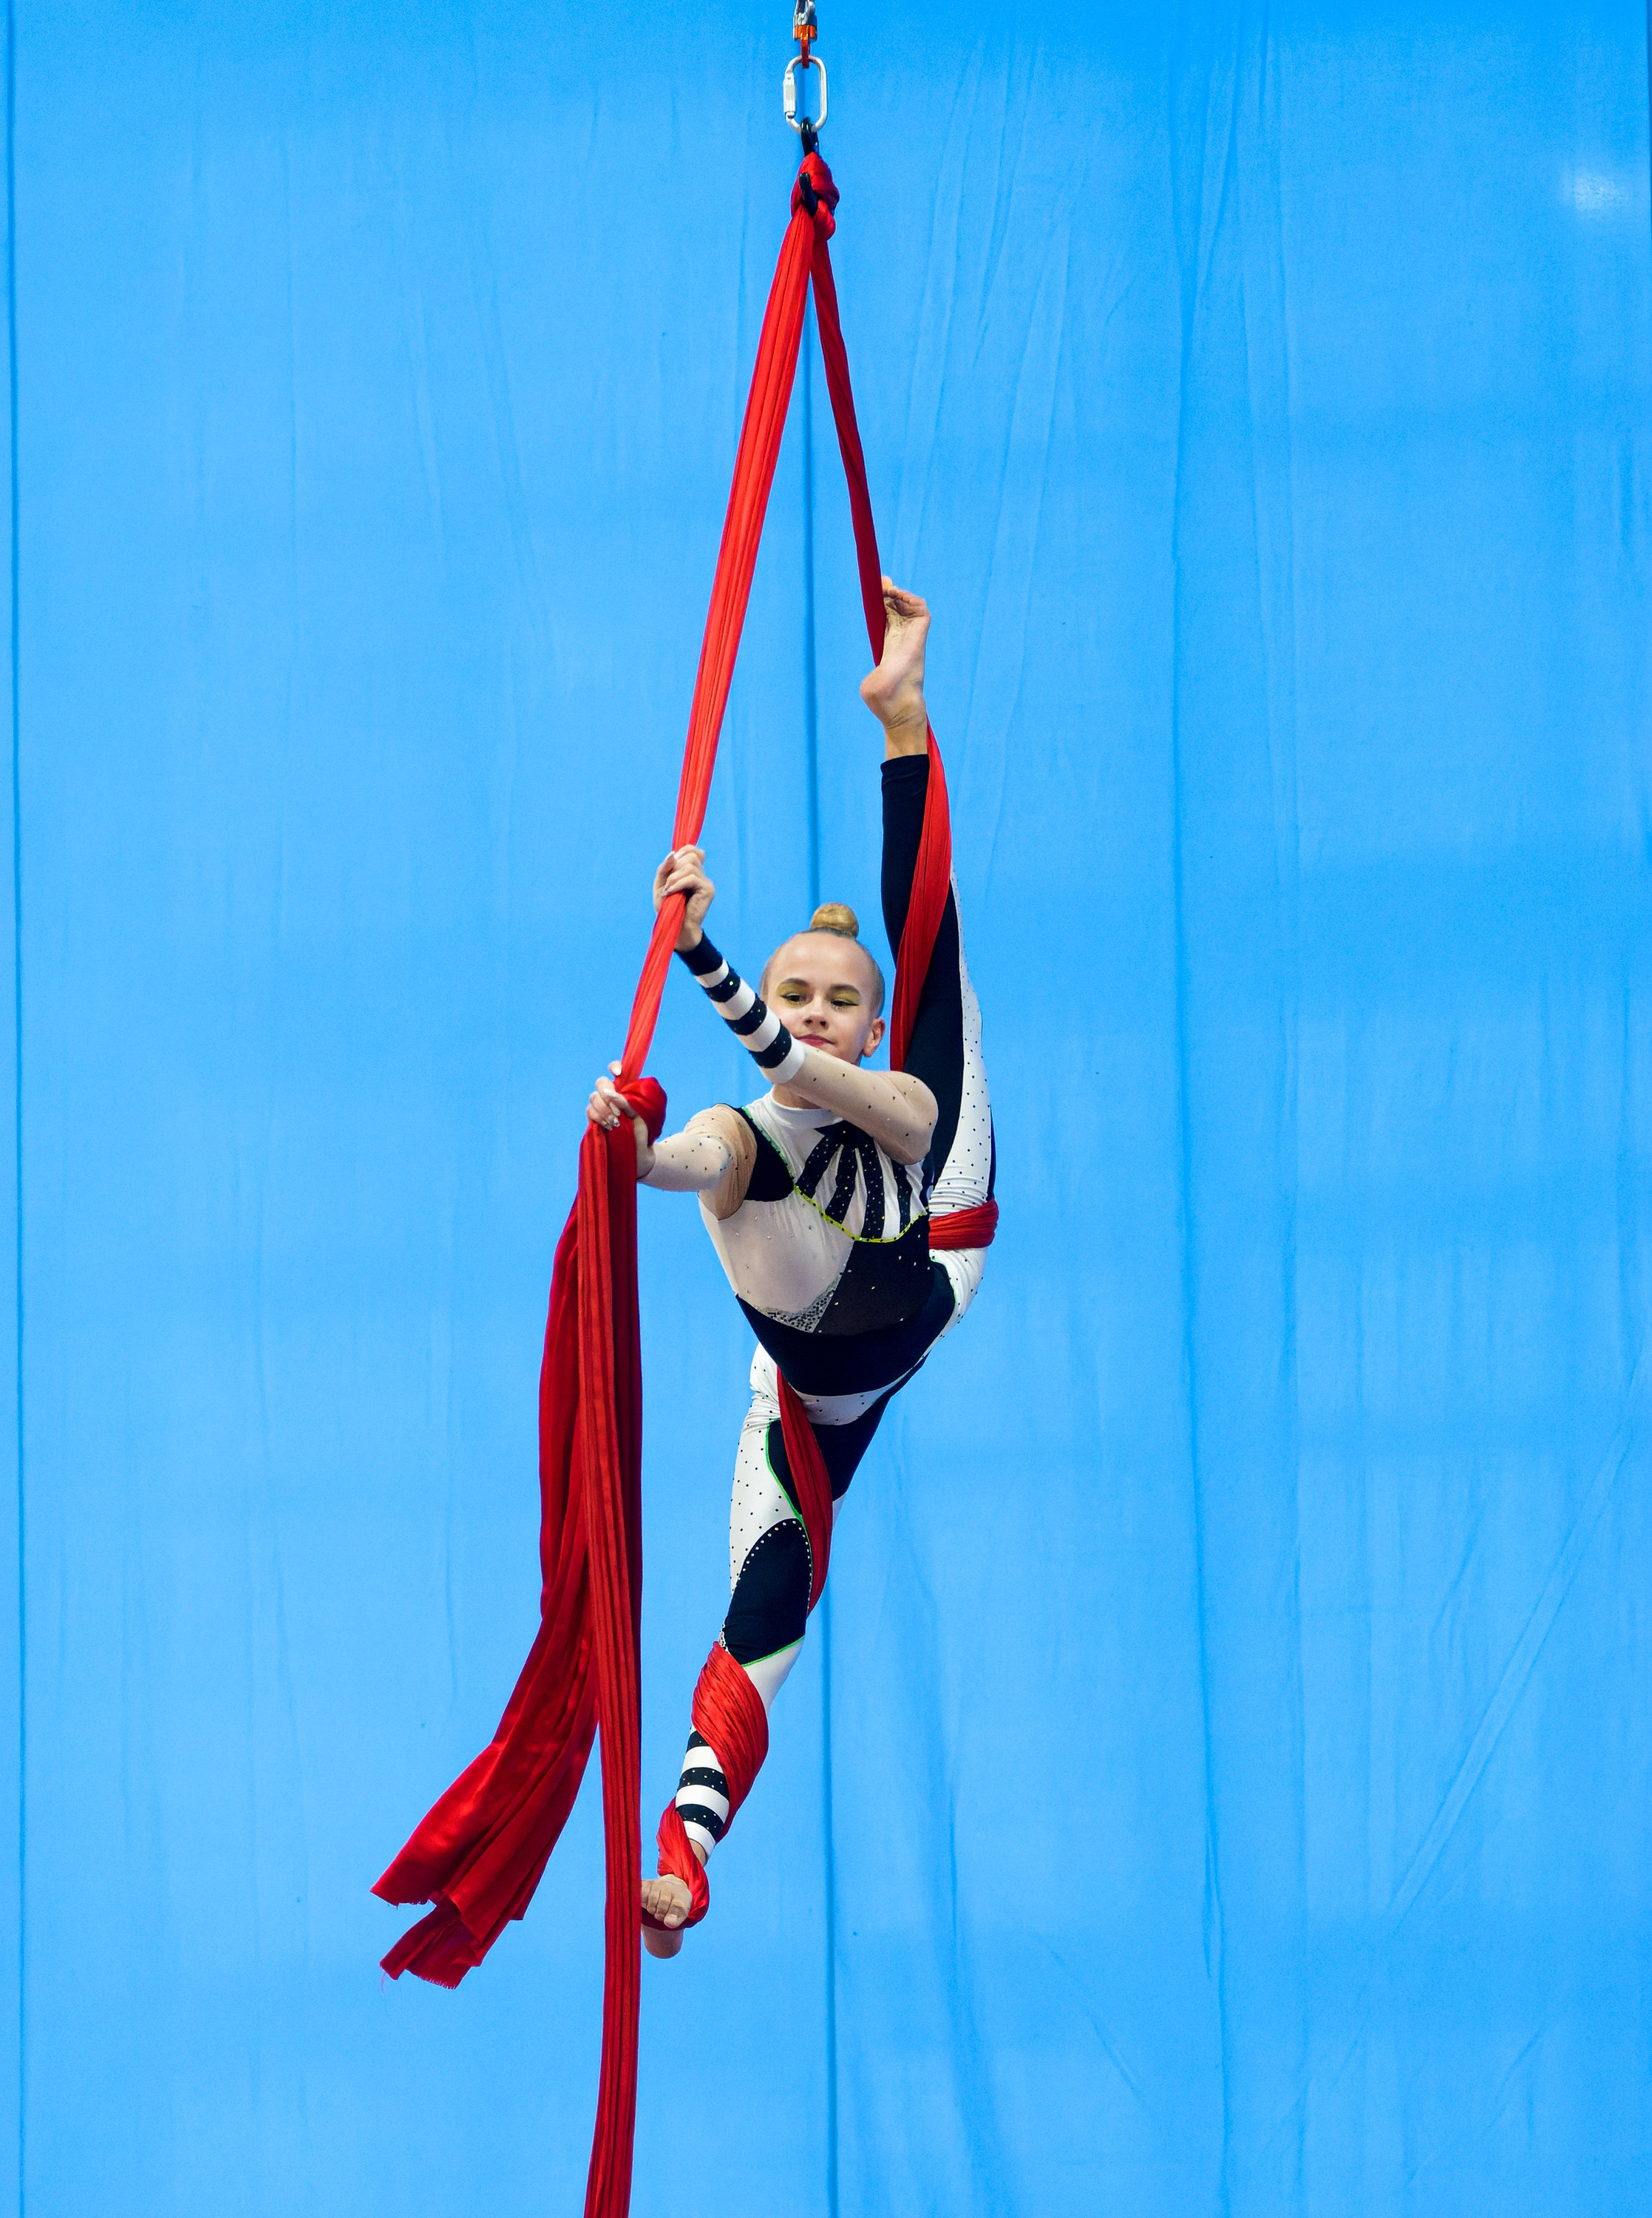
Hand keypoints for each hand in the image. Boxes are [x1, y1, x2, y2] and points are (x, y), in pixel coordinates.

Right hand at [586, 1062, 652, 1177]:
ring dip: (604, 1109)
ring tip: (616, 1123)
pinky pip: (589, 1112)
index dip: (614, 1067)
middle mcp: (612, 1097)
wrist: (640, 1154)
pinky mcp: (595, 1120)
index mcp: (625, 1090)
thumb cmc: (644, 1132)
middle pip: (600, 1083)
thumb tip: (612, 1094)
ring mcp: (602, 1108)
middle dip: (607, 1094)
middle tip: (619, 1111)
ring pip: (593, 1098)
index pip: (615, 1071)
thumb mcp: (641, 1115)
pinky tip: (609, 1126)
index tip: (619, 1073)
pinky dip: (598, 1117)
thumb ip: (628, 1102)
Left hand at [652, 845, 714, 952]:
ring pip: (690, 866)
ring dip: (674, 877)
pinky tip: (671, 892)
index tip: (671, 866)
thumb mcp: (661, 885)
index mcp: (692, 872)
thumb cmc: (668, 908)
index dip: (682, 852)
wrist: (675, 928)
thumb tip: (672, 854)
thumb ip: (664, 869)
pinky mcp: (708, 890)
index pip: (693, 850)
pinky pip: (692, 878)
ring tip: (668, 890)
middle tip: (667, 884)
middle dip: (674, 867)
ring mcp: (706, 882)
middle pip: (691, 856)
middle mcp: (701, 875)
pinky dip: (678, 883)